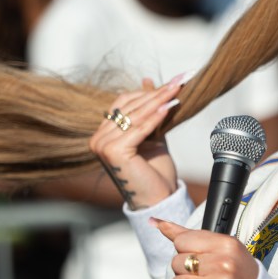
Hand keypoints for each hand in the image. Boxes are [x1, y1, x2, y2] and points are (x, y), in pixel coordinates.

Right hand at [89, 77, 183, 208]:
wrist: (159, 198)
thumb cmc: (155, 170)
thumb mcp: (152, 134)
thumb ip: (149, 110)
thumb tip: (148, 81)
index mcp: (103, 134)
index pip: (124, 103)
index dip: (148, 91)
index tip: (172, 81)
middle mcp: (98, 139)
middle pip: (130, 107)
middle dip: (157, 93)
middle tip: (179, 80)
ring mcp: (102, 145)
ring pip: (135, 116)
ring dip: (159, 100)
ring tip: (177, 89)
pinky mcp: (113, 151)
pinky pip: (139, 129)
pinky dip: (156, 117)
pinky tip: (170, 106)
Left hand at [157, 218, 258, 278]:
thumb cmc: (237, 274)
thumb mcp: (221, 248)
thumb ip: (187, 235)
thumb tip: (156, 221)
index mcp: (227, 245)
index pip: (182, 241)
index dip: (187, 251)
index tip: (202, 260)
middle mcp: (224, 265)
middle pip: (177, 263)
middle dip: (186, 272)